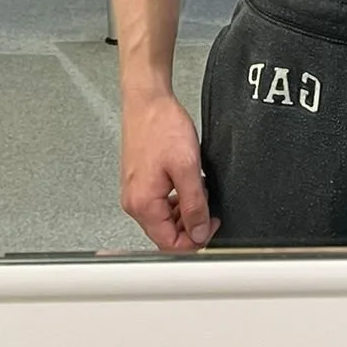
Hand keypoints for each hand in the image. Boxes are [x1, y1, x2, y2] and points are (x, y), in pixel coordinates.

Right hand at [119, 91, 219, 252]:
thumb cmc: (161, 126)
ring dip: (186, 211)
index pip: (169, 244)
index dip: (195, 240)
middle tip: (209, 206)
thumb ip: (194, 204)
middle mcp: (134, 203)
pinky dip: (177, 200)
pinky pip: (160, 204)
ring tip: (199, 189)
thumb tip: (199, 233)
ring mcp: (135, 193)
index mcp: (143, 204)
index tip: (212, 224)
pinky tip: (188, 184)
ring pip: (164, 220)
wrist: (148, 101)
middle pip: (166, 234)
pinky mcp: (140, 183)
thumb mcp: (188, 167)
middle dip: (192, 225)